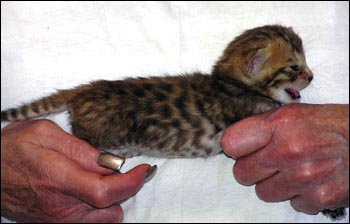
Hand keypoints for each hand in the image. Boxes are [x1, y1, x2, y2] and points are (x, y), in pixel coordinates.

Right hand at [1, 120, 154, 221]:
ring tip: (97, 180)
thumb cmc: (11, 149)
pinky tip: (87, 193)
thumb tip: (111, 161)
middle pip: (113, 210)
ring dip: (111, 201)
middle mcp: (61, 208)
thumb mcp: (44, 133)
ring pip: (105, 220)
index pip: (107, 191)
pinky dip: (98, 211)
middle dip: (123, 189)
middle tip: (113, 171)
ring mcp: (57, 221)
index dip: (133, 182)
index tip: (144, 169)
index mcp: (59, 180)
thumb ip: (81, 148)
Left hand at [221, 104, 348, 214]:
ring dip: (274, 184)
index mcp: (279, 124)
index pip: (230, 143)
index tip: (243, 148)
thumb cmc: (333, 125)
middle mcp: (288, 150)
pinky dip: (299, 196)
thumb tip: (237, 143)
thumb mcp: (295, 113)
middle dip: (252, 169)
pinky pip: (292, 204)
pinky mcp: (319, 198)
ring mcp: (303, 177)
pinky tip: (311, 181)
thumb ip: (263, 128)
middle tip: (269, 161)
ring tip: (293, 170)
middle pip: (241, 174)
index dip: (236, 147)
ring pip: (263, 193)